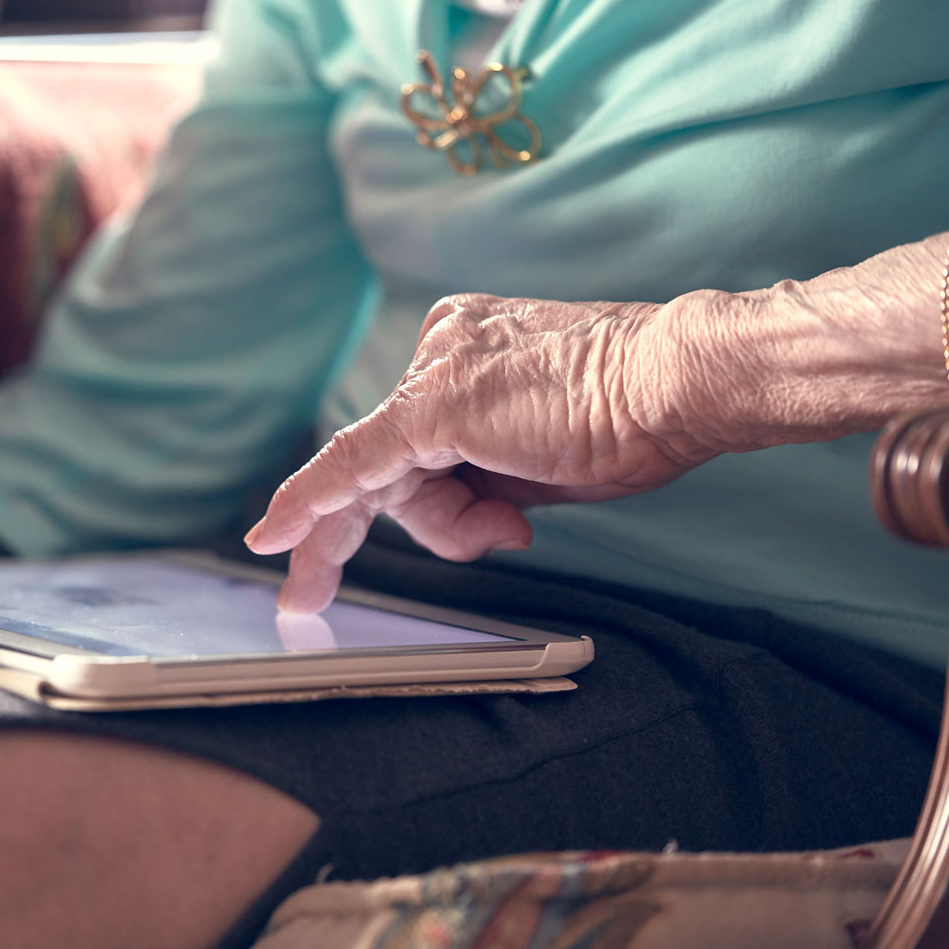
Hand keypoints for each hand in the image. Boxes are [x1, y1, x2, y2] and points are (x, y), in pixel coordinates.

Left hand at [244, 293, 721, 611]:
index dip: (413, 500)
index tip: (365, 540)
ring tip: (514, 525)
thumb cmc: (633, 421)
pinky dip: (312, 503)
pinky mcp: (430, 407)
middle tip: (306, 597)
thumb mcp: (542, 465)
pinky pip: (352, 465)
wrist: (675, 385)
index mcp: (468, 352)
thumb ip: (490, 486)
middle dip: (362, 532)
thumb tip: (478, 521)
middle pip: (388, 463)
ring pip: (388, 478)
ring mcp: (433, 374)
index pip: (419, 443)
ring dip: (444, 529)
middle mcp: (440, 350)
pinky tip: (274, 539)